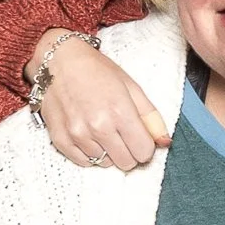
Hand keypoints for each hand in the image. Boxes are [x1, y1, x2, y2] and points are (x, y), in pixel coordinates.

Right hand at [32, 30, 169, 171]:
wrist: (59, 61)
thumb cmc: (97, 71)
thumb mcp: (132, 87)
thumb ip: (151, 117)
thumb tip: (165, 142)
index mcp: (120, 111)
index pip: (143, 152)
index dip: (145, 146)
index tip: (139, 137)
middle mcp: (98, 126)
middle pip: (126, 162)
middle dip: (129, 152)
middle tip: (122, 134)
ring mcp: (77, 135)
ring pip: (104, 163)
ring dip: (108, 152)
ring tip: (102, 129)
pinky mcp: (60, 139)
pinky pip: (83, 162)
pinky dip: (89, 153)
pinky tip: (88, 135)